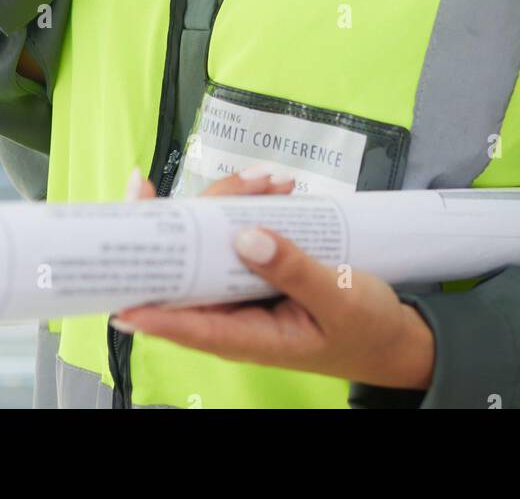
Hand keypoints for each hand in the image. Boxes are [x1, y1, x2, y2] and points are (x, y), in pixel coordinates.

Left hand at [111, 168, 435, 391]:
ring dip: (234, 202)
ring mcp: (242, 291)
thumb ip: (293, 270)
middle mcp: (232, 314)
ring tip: (276, 182)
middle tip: (239, 181)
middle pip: (186, 267)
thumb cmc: (365, 329)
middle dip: (198, 215)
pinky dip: (253, 207)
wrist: (395, 337)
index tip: (124, 252)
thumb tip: (244, 236)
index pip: (177, 320)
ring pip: (211, 242)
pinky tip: (278, 188)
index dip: (142, 290)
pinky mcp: (257, 272)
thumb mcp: (337, 298)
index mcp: (243, 336)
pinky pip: (237, 236)